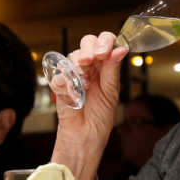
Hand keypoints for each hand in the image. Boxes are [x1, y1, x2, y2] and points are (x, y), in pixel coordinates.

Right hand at [50, 31, 127, 179]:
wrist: (85, 136)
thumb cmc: (100, 117)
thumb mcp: (111, 92)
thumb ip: (113, 69)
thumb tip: (120, 49)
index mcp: (104, 66)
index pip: (105, 42)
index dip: (105, 42)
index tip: (106, 52)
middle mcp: (89, 66)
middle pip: (87, 42)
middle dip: (90, 48)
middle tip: (93, 59)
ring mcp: (73, 74)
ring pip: (73, 55)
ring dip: (80, 66)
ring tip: (85, 84)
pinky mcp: (59, 84)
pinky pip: (60, 74)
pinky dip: (68, 82)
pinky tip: (75, 93)